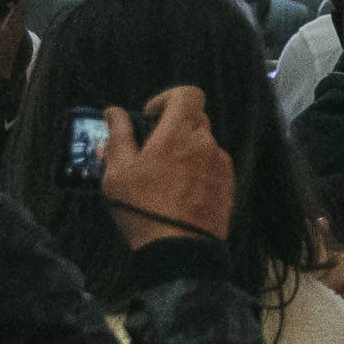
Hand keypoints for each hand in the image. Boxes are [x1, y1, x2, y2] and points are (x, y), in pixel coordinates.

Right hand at [90, 85, 229, 247]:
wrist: (178, 250)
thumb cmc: (142, 208)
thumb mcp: (118, 172)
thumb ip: (118, 136)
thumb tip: (114, 112)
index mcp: (179, 134)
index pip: (188, 93)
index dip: (167, 98)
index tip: (150, 117)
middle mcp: (206, 143)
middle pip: (195, 117)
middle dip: (173, 126)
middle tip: (151, 148)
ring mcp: (221, 164)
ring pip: (204, 142)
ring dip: (185, 148)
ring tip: (163, 175)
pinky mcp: (229, 183)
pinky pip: (213, 163)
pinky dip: (198, 167)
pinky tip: (179, 190)